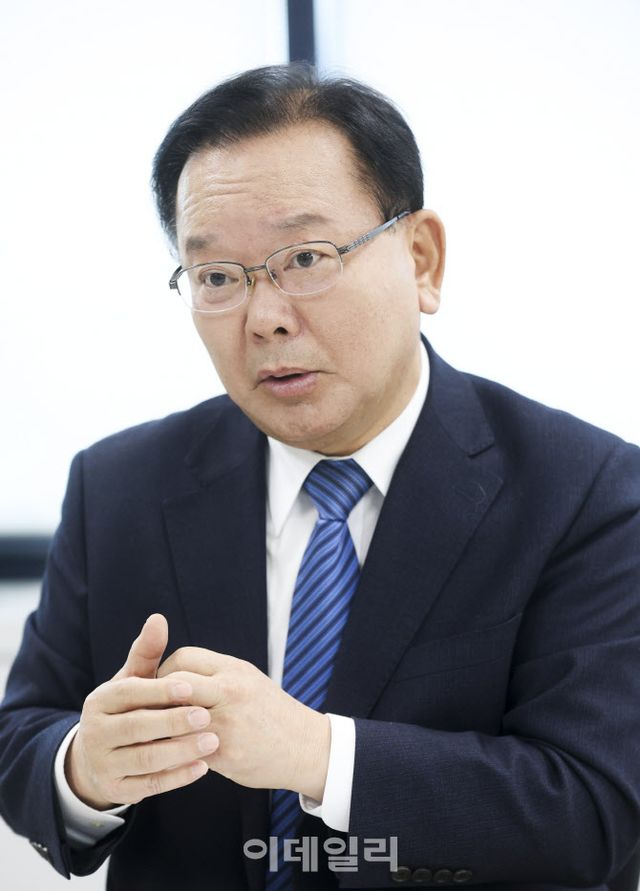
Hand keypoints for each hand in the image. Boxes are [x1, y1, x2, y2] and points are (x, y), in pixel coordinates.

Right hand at [64, 614, 217, 809]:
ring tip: (213, 742)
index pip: (129, 693)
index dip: (159, 690)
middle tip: (206, 716)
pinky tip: (203, 767)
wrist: (97, 758)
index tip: (190, 687)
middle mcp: (96, 733)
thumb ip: (146, 653)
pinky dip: (177, 777)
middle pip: (137, 727)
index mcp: (99, 702)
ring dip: (180, 751)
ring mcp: (104, 765)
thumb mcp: (131, 681)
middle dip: (173, 722)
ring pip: (145, 759)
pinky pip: (150, 785)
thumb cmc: (125, 709)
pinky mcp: (117, 791)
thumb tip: (158, 618)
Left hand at [157, 648, 330, 799]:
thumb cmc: (270, 711)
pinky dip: (173, 753)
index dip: (165, 672)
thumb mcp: (247, 679)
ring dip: (159, 728)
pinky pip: (185, 750)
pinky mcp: (225, 752)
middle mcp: (230, 691)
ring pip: (175, 719)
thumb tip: (174, 675)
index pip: (182, 658)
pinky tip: (168, 756)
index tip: (160, 687)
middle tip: (147, 711)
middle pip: (174, 685)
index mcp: (233, 669)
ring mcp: (227, 722)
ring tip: (151, 734)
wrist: (304, 746)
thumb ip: (213, 674)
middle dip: (155, 698)